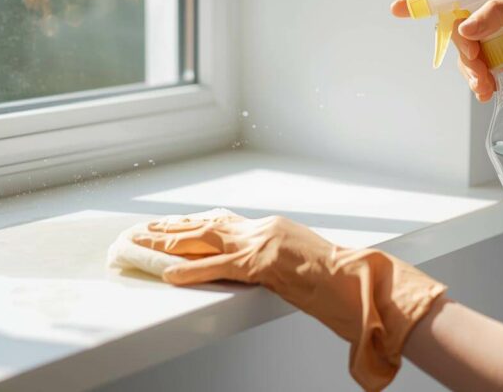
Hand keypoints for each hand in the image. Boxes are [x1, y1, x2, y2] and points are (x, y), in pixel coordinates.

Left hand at [133, 211, 446, 390]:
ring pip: (204, 239)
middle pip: (207, 225)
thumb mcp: (300, 263)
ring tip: (143, 243)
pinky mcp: (261, 263)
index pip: (224, 222)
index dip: (195, 225)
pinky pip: (217, 267)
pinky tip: (170, 275)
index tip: (173, 225)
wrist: (358, 281)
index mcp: (271, 228)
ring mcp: (261, 243)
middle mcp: (262, 228)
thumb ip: (276, 263)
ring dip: (171, 242)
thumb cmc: (336, 279)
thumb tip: (262, 271)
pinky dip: (191, 271)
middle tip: (145, 229)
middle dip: (173, 228)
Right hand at [391, 0, 502, 113]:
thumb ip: (499, 14)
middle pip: (462, 32)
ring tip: (487, 91)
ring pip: (473, 54)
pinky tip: (491, 90)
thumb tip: (463, 29)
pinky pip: (488, 67)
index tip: (399, 10)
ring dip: (473, 73)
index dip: (428, 1)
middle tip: (478, 77)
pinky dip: (484, 80)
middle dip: (463, 56)